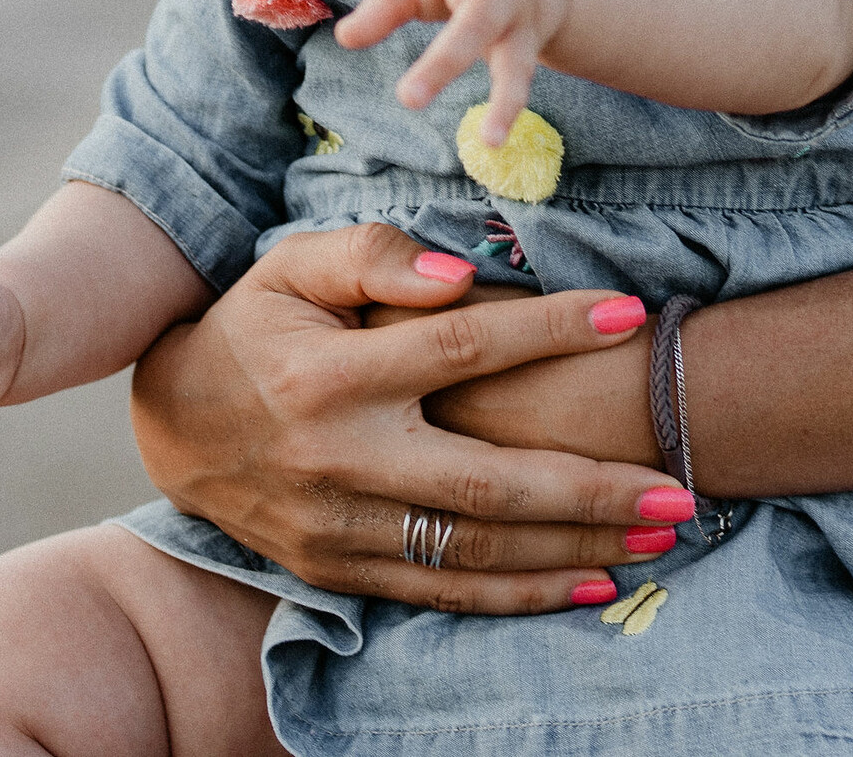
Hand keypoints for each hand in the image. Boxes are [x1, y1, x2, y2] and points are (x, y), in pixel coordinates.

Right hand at [129, 223, 691, 614]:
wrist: (173, 425)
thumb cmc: (253, 327)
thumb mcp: (293, 265)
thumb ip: (373, 256)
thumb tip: (461, 274)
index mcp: (334, 373)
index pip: (462, 347)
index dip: (549, 328)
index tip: (628, 313)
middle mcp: (342, 458)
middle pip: (487, 484)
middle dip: (591, 489)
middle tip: (679, 488)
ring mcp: (342, 527)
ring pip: (476, 553)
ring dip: (575, 549)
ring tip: (658, 536)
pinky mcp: (340, 572)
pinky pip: (443, 594)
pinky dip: (521, 596)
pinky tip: (590, 583)